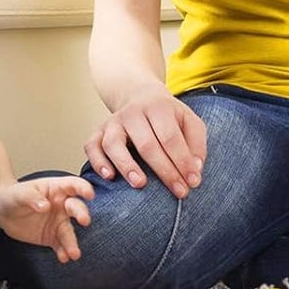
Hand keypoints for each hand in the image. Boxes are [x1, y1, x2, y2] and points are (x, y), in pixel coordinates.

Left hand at [0, 176, 94, 262]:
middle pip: (76, 208)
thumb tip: (44, 206)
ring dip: (73, 242)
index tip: (89, 194)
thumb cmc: (14, 196)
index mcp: (56, 189)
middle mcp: (62, 206)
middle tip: (85, 221)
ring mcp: (58, 222)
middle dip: (82, 214)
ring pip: (69, 232)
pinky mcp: (52, 238)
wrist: (3, 212)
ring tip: (74, 253)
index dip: (83, 188)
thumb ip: (32, 197)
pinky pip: (60, 246)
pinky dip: (63, 252)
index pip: (74, 185)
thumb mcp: (20, 193)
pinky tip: (63, 258)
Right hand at [82, 83, 205, 198]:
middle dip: (165, 171)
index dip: (182, 161)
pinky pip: (92, 146)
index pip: (170, 137)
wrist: (140, 96)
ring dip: (126, 165)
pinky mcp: (98, 131)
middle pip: (147, 144)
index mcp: (158, 107)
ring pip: (114, 143)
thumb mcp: (189, 121)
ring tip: (140, 184)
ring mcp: (113, 121)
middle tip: (179, 192)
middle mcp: (133, 113)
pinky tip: (109, 177)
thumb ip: (197, 143)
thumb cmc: (168, 116)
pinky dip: (98, 162)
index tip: (193, 182)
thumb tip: (195, 169)